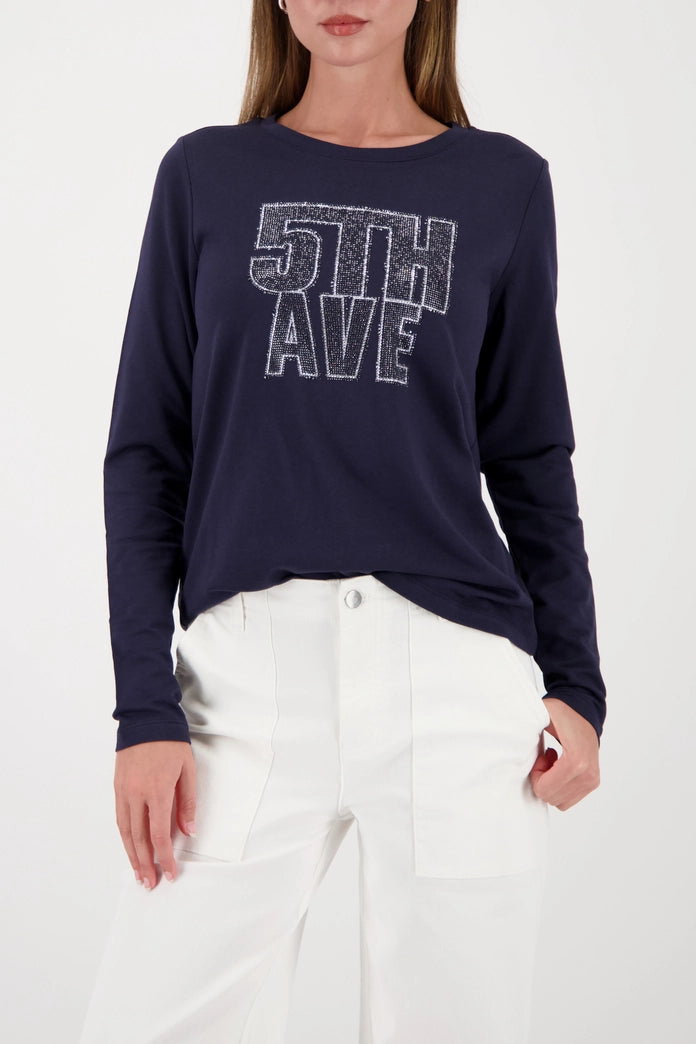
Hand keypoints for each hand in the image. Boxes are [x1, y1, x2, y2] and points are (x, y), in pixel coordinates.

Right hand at [114, 740, 196, 889]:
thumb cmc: (171, 743)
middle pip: (139, 839)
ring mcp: (123, 791)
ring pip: (125, 832)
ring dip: (132, 856)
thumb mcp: (188, 771)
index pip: (160, 834)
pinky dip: (125, 838)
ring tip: (139, 874)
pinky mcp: (117, 787)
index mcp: (157, 791)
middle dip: (146, 864)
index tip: (171, 873)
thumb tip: (188, 831)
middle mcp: (136, 795)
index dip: (165, 858)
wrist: (146, 719)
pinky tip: (130, 848)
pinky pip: (120, 818)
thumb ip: (187, 803)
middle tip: (150, 884)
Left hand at [529, 699, 599, 810]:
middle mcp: (588, 774)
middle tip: (544, 758)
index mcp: (577, 761)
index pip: (545, 789)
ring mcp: (592, 780)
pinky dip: (559, 786)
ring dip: (551, 784)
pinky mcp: (593, 782)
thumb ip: (524, 730)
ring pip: (560, 801)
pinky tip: (559, 766)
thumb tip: (508, 742)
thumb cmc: (561, 712)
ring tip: (552, 762)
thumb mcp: (540, 716)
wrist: (584, 709)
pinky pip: (568, 799)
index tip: (540, 757)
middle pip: (551, 797)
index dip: (536, 775)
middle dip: (542, 780)